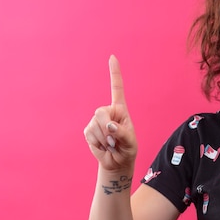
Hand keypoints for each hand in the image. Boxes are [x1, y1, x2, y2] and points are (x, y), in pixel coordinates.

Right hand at [83, 56, 137, 170]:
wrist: (117, 162)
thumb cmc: (127, 149)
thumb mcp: (130, 142)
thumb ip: (122, 133)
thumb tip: (110, 126)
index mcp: (120, 109)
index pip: (117, 88)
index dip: (114, 73)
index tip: (112, 57)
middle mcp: (108, 112)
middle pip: (100, 112)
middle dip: (106, 128)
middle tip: (114, 141)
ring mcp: (96, 120)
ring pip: (94, 126)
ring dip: (104, 140)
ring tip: (111, 145)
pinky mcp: (88, 130)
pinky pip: (90, 135)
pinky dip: (98, 144)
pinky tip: (104, 146)